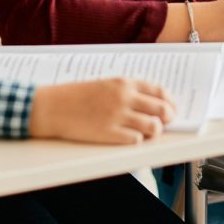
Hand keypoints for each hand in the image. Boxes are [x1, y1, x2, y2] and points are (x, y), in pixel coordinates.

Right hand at [30, 78, 173, 144]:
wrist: (52, 107)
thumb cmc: (76, 95)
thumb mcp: (105, 84)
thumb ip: (128, 91)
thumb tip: (152, 104)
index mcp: (124, 83)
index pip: (160, 91)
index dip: (170, 102)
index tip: (172, 108)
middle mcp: (124, 98)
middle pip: (162, 110)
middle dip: (168, 118)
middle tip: (165, 123)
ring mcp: (118, 117)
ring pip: (153, 127)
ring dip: (154, 131)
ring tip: (147, 132)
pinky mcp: (109, 134)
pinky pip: (136, 140)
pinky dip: (137, 140)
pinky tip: (130, 138)